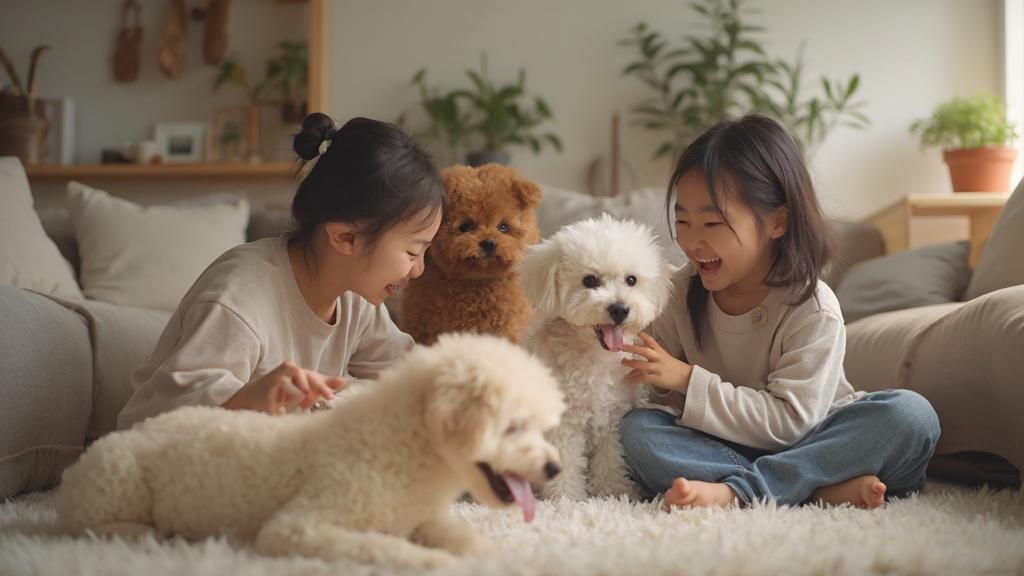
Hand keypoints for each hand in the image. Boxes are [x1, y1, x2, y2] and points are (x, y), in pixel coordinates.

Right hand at [223, 361, 345, 413]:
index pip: (315, 378)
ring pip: (298, 391)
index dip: (324, 387)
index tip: (332, 397)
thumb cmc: (283, 392)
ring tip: (288, 401)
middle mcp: (290, 370)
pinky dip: (285, 404)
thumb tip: (344, 381)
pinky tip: (279, 405)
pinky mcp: (270, 386)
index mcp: (299, 371)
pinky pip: (285, 397)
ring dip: (296, 399)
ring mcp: (279, 377)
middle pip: (309, 378)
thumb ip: (323, 384)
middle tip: (327, 399)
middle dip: (318, 389)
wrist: (254, 396)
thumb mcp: (305, 388)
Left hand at [620, 333, 692, 393]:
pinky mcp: (658, 379)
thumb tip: (639, 357)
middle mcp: (659, 359)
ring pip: (642, 365)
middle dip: (632, 348)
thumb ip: (652, 356)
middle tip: (622, 347)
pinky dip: (635, 379)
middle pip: (644, 351)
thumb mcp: (665, 357)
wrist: (687, 378)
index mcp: (661, 352)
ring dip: (631, 364)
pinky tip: (629, 380)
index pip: (651, 341)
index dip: (643, 336)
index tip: (635, 332)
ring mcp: (658, 369)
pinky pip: (644, 378)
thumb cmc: (674, 368)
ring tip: (623, 362)